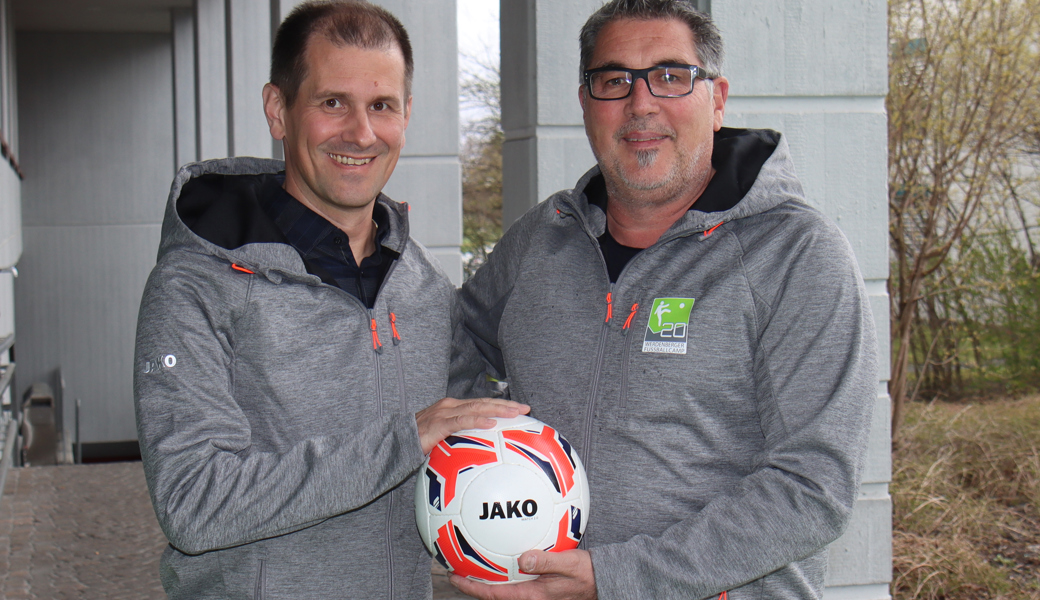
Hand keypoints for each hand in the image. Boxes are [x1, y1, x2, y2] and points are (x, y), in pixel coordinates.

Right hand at [415, 397, 529, 454]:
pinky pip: (462, 421)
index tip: (520, 409)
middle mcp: (450, 406)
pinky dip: (478, 421)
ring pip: (476, 408)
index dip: (501, 404)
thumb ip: (458, 439)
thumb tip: (479, 451)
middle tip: (525, 408)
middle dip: (506, 405)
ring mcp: (444, 413)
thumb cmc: (418, 443)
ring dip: (497, 410)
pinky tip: (492, 423)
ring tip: (514, 413)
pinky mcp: (438, 423)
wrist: (395, 443)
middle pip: (483, 403)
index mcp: (453, 408)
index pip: (481, 403)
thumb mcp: (443, 439)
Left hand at [450, 550, 596, 599]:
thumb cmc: (587, 573)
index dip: (473, 588)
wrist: (602, 582)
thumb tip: (523, 558)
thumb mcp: (570, 563)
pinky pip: (513, 586)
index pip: (495, 594)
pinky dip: (501, 577)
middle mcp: (531, 598)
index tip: (455, 577)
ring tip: (469, 568)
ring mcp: (534, 596)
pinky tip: (497, 564)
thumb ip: (547, 561)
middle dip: (473, 586)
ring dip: (485, 583)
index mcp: (534, 595)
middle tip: (454, 572)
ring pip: (503, 592)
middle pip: (494, 596)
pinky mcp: (538, 590)